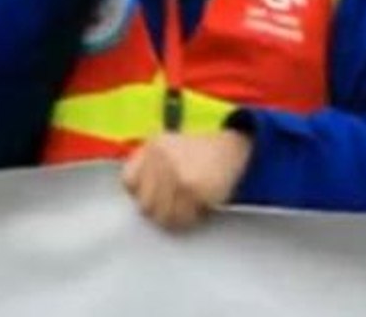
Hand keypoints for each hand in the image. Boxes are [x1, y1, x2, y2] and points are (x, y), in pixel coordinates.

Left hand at [121, 131, 252, 230]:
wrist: (236, 147)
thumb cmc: (204, 151)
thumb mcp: (172, 147)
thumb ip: (151, 166)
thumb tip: (138, 198)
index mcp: (154, 145)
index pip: (129, 181)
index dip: (141, 192)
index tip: (154, 194)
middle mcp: (161, 158)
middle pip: (145, 204)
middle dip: (159, 209)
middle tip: (175, 206)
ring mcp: (176, 175)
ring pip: (162, 216)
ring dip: (175, 217)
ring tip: (188, 210)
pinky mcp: (193, 190)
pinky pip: (183, 218)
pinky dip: (191, 219)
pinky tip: (200, 209)